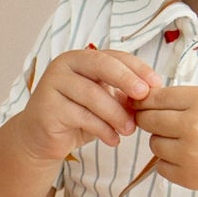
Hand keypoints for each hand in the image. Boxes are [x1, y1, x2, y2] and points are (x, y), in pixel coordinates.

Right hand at [13, 46, 153, 164]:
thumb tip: (152, 95)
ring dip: (116, 113)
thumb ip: (122, 96)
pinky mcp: (47, 108)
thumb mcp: (103, 103)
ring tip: (129, 130)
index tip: (156, 83)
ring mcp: (53, 85)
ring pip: (92, 94)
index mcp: (81, 58)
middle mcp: (64, 66)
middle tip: (144, 96)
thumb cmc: (76, 117)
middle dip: (126, 79)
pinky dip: (102, 129)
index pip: (113, 56)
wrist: (41, 139)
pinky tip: (113, 140)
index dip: (137, 68)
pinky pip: (81, 116)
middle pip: (100, 65)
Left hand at [127, 83, 197, 196]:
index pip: (156, 97)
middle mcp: (193, 127)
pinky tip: (188, 157)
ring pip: (154, 144)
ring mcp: (190, 155)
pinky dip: (169, 162)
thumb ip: (187, 97)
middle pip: (148, 120)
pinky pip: (161, 166)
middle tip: (161, 121)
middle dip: (149, 119)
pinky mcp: (189, 178)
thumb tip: (147, 99)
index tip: (145, 103)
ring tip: (184, 140)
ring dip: (162, 141)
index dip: (146, 100)